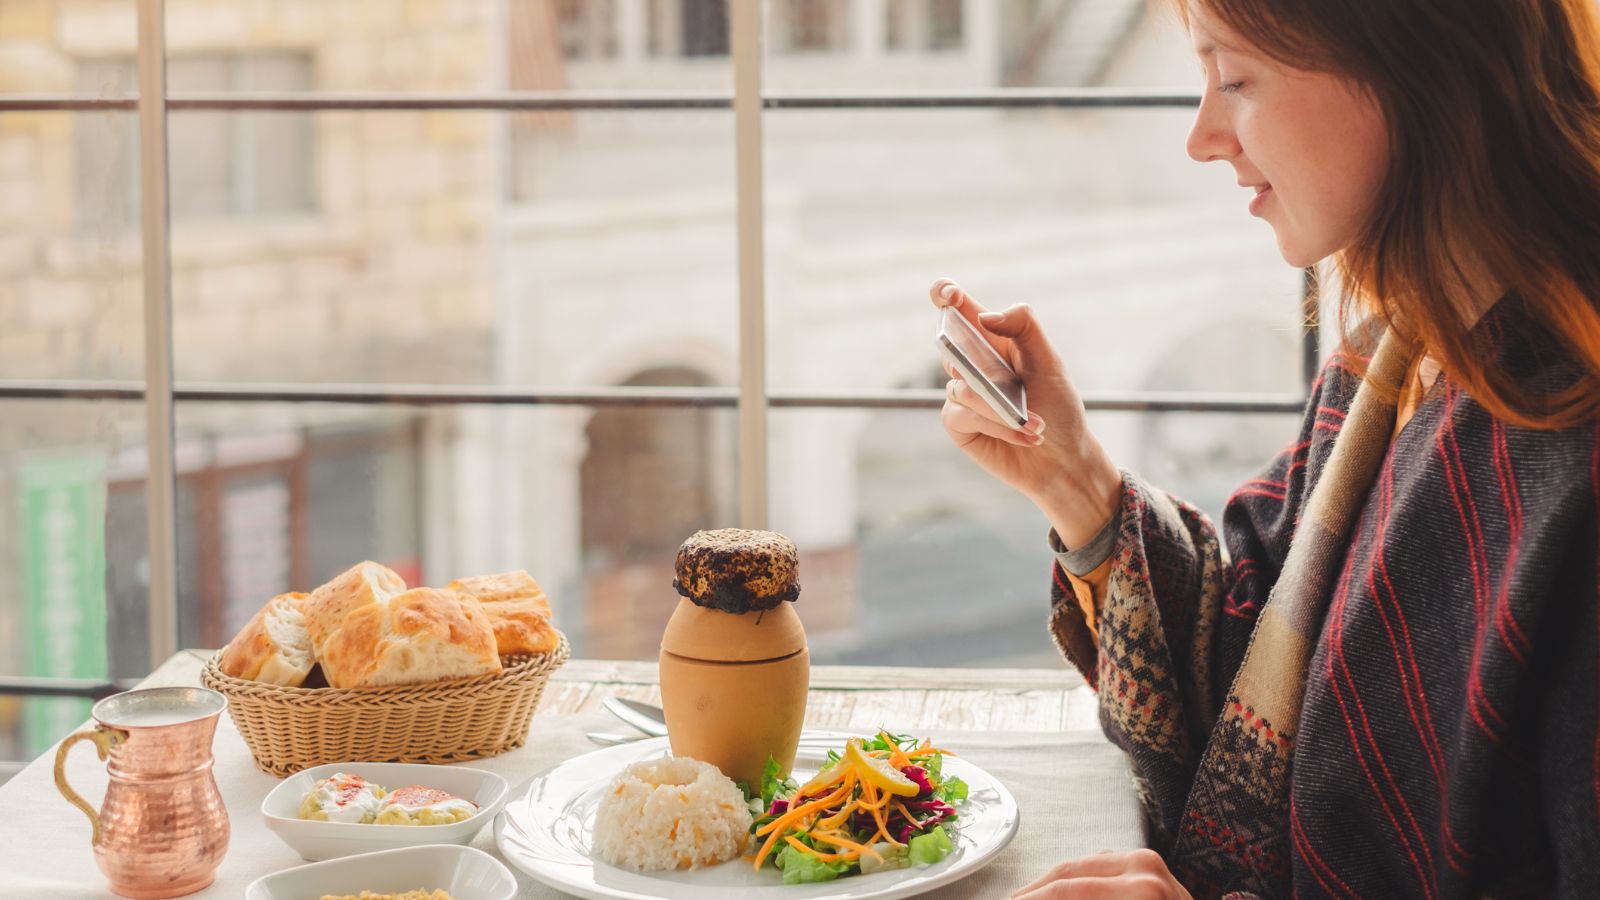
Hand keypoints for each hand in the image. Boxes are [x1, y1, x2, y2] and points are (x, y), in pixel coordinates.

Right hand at [929, 278, 1120, 547]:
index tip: (947, 292)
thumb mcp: (1050, 362)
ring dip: (1002, 407)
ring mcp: (962, 393)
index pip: (960, 308)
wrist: (1062, 460)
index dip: (946, 294)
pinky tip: (1025, 435)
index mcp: (994, 339)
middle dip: (967, 355)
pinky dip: (996, 425)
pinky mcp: (959, 423)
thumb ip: (1024, 327)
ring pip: (962, 385)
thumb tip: (984, 316)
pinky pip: (962, 413)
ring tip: (1036, 424)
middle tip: (995, 373)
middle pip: (949, 342)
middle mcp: (972, 363)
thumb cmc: (1059, 407)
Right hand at [1011, 849, 1193, 898]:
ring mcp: (1147, 862)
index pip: (1062, 892)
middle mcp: (1143, 867)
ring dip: (1047, 887)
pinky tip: (1055, 894)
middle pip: (1064, 875)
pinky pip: (1097, 866)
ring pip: (1076, 867)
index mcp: (1139, 891)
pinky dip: (1072, 882)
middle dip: (1030, 894)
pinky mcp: (1148, 866)